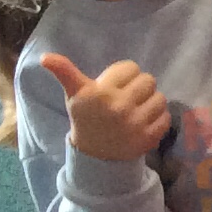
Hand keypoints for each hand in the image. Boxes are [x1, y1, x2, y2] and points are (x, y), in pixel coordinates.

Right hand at [41, 53, 172, 161]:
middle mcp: (118, 107)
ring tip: (137, 110)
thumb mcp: (73, 94)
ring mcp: (135, 123)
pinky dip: (159, 119)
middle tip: (128, 98)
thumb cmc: (86, 117)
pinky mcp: (149, 137)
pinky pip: (166, 117)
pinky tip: (144, 123)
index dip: (125, 74)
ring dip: (151, 102)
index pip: (130, 67)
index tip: (115, 85)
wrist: (94, 155)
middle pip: (148, 80)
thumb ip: (64, 72)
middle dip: (139, 87)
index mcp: (100, 93)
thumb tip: (45, 57)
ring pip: (160, 98)